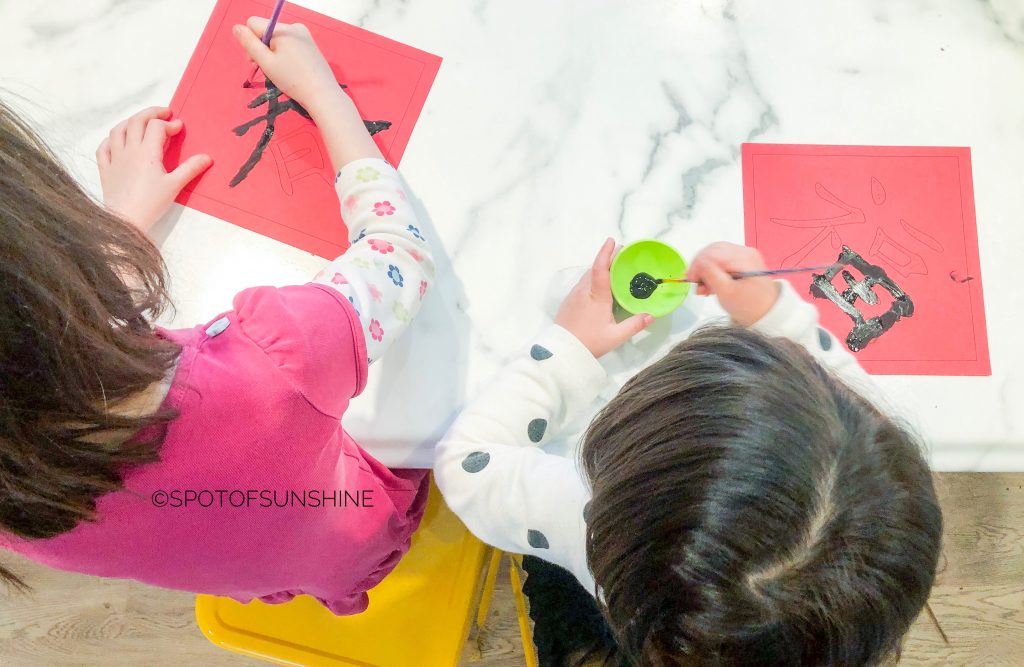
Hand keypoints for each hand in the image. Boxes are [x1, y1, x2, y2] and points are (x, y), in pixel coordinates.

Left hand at [97, 107, 211, 231]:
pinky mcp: (105, 169)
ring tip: (142, 122)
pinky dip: (111, 139)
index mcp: (147, 153)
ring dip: (131, 121)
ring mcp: (114, 159)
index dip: (169, 124)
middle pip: (137, 121)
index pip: (157, 127)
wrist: (125, 221)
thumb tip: (207, 157)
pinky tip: (118, 141)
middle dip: (151, 113)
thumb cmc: (150, 204)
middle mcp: (129, 151)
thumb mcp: (174, 186)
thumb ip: (190, 169)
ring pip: (118, 130)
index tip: (179, 127)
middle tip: (164, 114)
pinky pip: (103, 147)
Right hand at [233, 19, 344, 119]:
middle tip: (267, 68)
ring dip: (273, 53)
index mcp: (283, 29)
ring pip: (277, 38)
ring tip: (280, 71)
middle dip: (262, 48)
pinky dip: (284, 55)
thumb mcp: (266, 62)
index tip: (256, 60)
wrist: (322, 94)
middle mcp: (294, 27)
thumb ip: (249, 44)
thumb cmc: (293, 80)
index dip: (250, 41)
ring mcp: (304, 35)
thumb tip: (236, 28)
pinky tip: (291, 69)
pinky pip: (289, 44)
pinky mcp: (310, 44)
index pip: (253, 23)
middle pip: (266, 31)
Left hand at [555, 238, 653, 357]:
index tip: (612, 241)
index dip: (606, 253)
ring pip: (587, 275)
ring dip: (599, 267)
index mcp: (596, 295)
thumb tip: (651, 315)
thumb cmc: (589, 342)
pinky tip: (599, 284)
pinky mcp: (569, 301)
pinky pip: (583, 283)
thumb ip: (634, 325)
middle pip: (595, 268)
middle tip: (621, 252)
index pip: (601, 268)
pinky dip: (593, 277)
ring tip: (613, 266)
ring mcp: (574, 295)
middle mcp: (584, 291)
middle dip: (607, 258)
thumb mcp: (615, 336)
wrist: (562, 351)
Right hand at [686, 242, 779, 325]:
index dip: (697, 265)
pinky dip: (712, 270)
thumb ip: (710, 274)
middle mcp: (744, 252)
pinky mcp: (742, 262)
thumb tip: (697, 263)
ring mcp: (744, 255)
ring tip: (703, 287)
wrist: (768, 313)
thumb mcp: (726, 292)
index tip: (690, 280)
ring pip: (715, 255)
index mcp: (743, 258)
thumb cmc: (749, 306)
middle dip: (700, 267)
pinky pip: (721, 260)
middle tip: (696, 284)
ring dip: (705, 269)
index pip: (712, 253)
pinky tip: (710, 283)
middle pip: (713, 251)